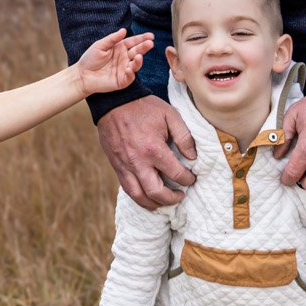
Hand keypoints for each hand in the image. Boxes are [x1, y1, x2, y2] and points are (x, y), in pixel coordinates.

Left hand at [75, 29, 154, 96]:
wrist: (82, 75)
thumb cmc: (90, 59)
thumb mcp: (100, 45)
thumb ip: (112, 38)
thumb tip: (124, 30)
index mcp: (120, 48)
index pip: (133, 42)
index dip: (142, 38)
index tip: (151, 35)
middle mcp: (124, 58)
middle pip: (137, 52)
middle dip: (144, 47)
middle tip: (150, 43)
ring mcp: (124, 69)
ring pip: (135, 65)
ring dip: (139, 61)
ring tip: (139, 56)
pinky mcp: (122, 81)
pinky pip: (129, 77)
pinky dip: (130, 73)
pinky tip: (129, 69)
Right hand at [97, 94, 197, 208]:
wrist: (113, 101)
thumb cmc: (143, 107)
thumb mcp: (170, 115)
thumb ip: (184, 136)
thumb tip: (192, 156)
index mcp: (154, 149)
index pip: (176, 174)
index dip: (187, 179)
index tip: (191, 178)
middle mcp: (138, 162)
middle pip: (156, 192)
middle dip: (172, 199)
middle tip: (180, 196)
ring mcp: (125, 166)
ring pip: (139, 196)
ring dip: (154, 204)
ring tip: (164, 202)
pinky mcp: (116, 166)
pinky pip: (127, 188)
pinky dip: (139, 197)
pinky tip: (148, 196)